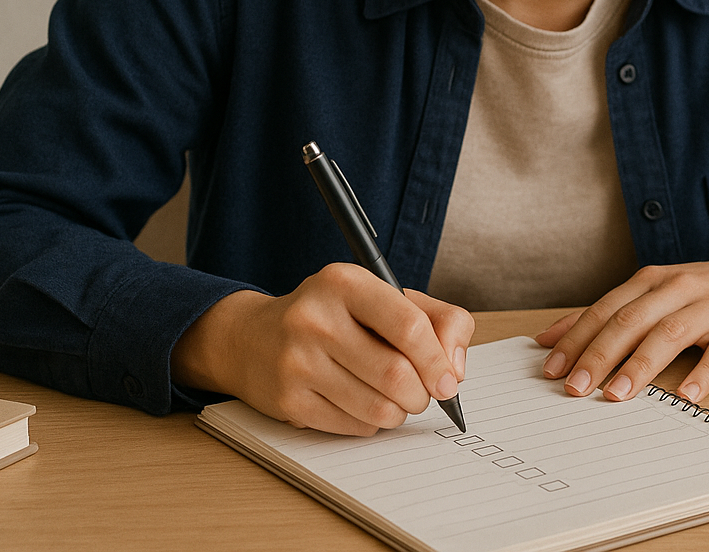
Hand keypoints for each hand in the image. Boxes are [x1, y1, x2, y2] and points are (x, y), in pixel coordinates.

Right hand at [172, 262, 473, 435]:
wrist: (252, 339)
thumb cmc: (333, 316)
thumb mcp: (384, 297)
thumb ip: (438, 319)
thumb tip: (456, 368)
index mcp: (345, 282)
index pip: (409, 326)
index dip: (437, 360)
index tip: (448, 379)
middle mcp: (316, 318)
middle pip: (396, 374)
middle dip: (422, 394)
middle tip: (423, 394)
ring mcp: (297, 361)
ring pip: (378, 407)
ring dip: (400, 412)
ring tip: (396, 400)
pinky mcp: (288, 400)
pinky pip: (354, 426)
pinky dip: (372, 422)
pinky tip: (362, 403)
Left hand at [534, 250, 708, 404]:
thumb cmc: (705, 291)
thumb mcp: (655, 292)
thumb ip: (607, 314)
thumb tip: (550, 339)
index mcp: (650, 281)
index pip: (605, 310)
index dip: (576, 339)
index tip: (551, 369)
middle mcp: (676, 288)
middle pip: (631, 321)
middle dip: (598, 355)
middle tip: (575, 387)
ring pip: (669, 334)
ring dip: (640, 366)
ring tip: (617, 395)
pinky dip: (703, 375)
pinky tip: (687, 397)